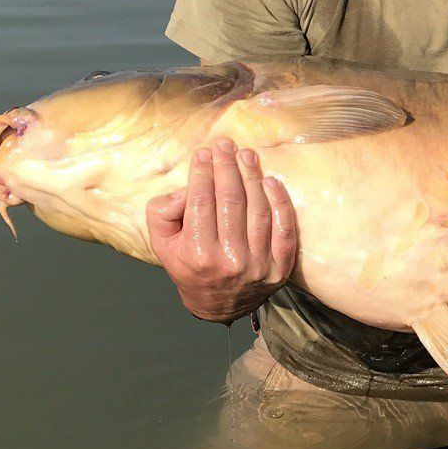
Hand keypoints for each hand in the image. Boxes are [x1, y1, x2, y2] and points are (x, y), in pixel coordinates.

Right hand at [147, 138, 297, 322]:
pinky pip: (285, 228)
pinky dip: (281, 202)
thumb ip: (162, 212)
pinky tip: (270, 180)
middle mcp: (230, 262)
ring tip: (246, 155)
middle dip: (227, 167)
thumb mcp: (162, 242)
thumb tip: (188, 186)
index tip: (204, 153)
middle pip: (232, 201)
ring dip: (253, 176)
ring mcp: (259, 265)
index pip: (202, 202)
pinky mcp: (280, 267)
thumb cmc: (188, 264)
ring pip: (258, 210)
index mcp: (198, 256)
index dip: (203, 173)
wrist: (217, 304)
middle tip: (226, 145)